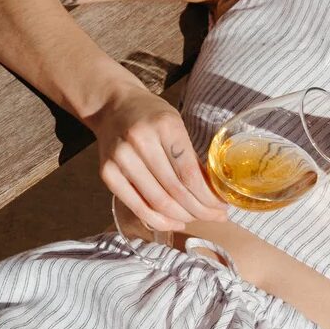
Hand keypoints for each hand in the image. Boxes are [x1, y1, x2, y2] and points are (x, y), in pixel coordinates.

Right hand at [88, 92, 228, 230]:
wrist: (113, 106)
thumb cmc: (151, 116)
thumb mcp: (176, 125)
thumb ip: (191, 157)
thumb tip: (213, 194)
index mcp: (165, 126)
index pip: (190, 174)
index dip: (208, 197)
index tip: (222, 207)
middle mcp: (140, 141)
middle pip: (175, 190)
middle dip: (200, 210)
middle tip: (216, 217)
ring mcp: (121, 158)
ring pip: (158, 202)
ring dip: (182, 217)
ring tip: (196, 219)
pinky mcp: (107, 173)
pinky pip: (137, 206)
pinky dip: (159, 221)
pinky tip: (174, 222)